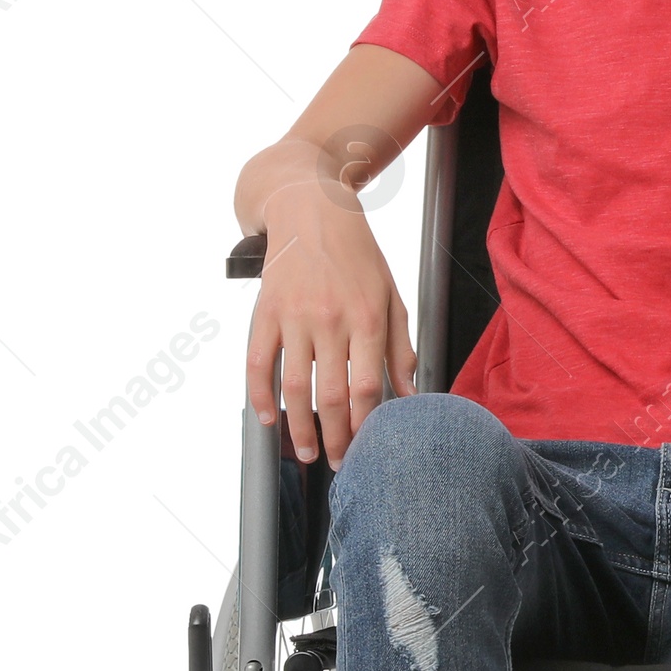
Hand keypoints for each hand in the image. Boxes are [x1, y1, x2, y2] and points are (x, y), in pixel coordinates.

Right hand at [246, 179, 416, 467]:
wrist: (311, 209)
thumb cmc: (358, 256)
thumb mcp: (392, 296)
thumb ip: (401, 348)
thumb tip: (413, 394)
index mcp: (367, 317)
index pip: (367, 386)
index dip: (366, 424)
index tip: (367, 448)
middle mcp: (330, 319)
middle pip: (330, 395)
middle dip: (335, 437)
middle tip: (338, 462)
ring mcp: (294, 316)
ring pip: (294, 386)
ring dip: (299, 428)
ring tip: (305, 452)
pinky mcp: (265, 311)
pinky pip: (257, 362)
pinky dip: (260, 395)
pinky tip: (268, 419)